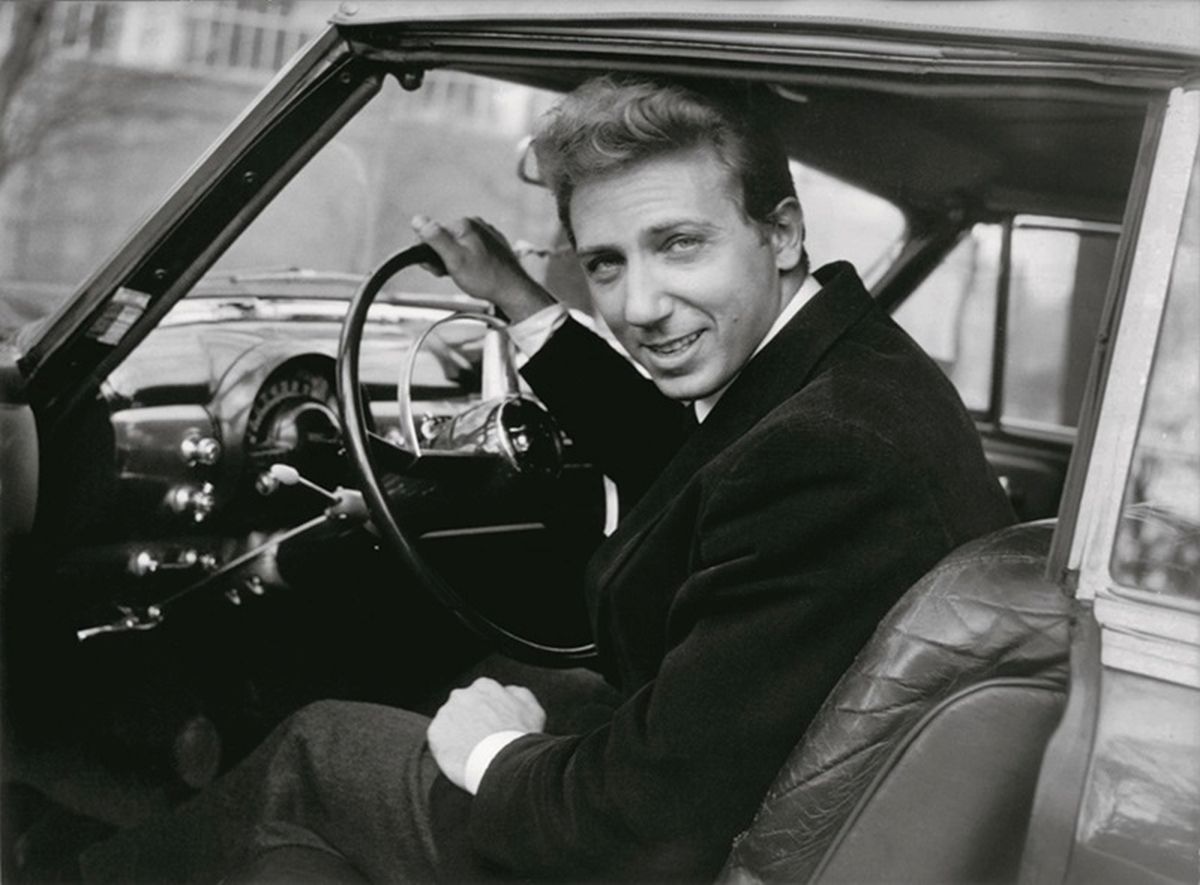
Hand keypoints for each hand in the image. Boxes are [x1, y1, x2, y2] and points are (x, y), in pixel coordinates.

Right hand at [411, 215, 556, 322]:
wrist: (513, 290)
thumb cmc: (485, 278)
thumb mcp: (454, 259)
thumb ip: (435, 238)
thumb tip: (417, 220)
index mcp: (464, 224)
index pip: (431, 234)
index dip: (429, 255)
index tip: (438, 269)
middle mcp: (476, 224)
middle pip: (445, 239)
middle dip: (443, 258)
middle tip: (453, 273)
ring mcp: (486, 233)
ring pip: (458, 245)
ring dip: (455, 260)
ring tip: (466, 274)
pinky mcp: (493, 244)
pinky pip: (472, 249)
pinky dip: (469, 261)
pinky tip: (476, 272)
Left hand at [426, 677, 545, 789]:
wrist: (505, 764)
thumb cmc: (520, 738)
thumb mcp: (532, 709)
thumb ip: (517, 694)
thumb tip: (508, 692)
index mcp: (484, 686)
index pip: (480, 697)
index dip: (486, 714)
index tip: (490, 727)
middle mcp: (462, 695)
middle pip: (463, 708)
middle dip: (469, 722)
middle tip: (481, 742)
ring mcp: (446, 713)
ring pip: (449, 723)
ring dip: (457, 735)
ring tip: (472, 753)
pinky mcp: (435, 733)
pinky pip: (438, 740)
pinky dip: (447, 749)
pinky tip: (462, 758)